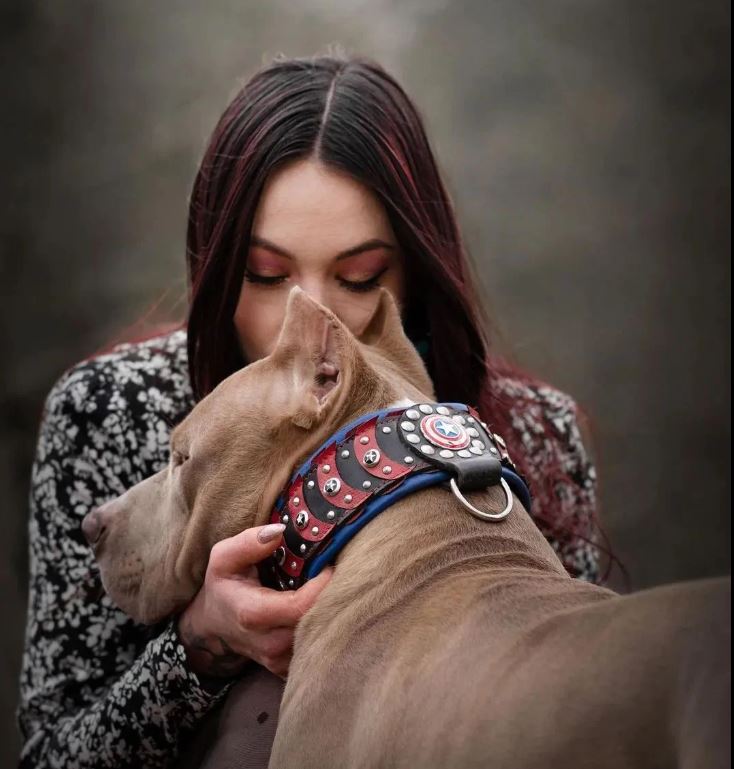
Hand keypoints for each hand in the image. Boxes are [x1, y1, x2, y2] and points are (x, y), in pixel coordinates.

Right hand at [176, 523, 332, 680]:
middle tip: (342, 574)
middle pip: (316, 623)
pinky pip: (317, 649)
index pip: (301, 606)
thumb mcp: (223, 558)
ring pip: (320, 638)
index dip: (323, 585)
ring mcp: (280, 660)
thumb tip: (280, 532)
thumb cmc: (224, 587)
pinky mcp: (288, 669)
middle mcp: (269, 643)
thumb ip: (248, 543)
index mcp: (253, 614)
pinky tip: (324, 609)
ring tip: (334, 590)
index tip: (330, 564)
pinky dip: (325, 629)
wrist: (215, 626)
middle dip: (333, 598)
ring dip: (331, 613)